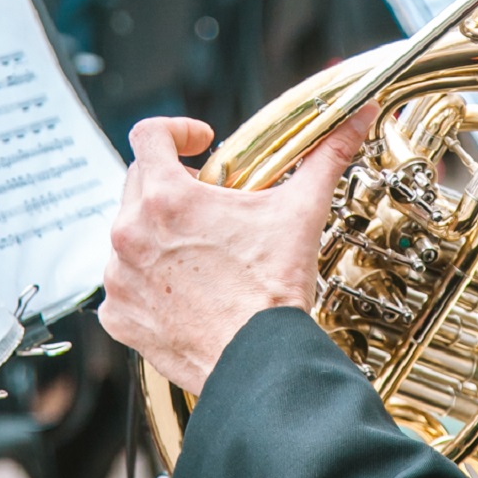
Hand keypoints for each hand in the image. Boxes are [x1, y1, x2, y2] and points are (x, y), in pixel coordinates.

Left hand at [98, 106, 378, 394]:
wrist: (257, 361)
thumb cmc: (273, 288)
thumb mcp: (300, 210)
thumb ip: (326, 156)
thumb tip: (359, 117)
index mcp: (165, 198)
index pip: (147, 135)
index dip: (176, 130)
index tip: (201, 145)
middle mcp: (130, 232)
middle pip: (138, 181)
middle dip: (172, 183)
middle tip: (210, 201)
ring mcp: (119, 276)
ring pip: (128, 233)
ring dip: (157, 232)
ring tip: (199, 248)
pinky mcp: (118, 315)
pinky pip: (123, 284)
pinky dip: (147, 280)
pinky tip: (182, 288)